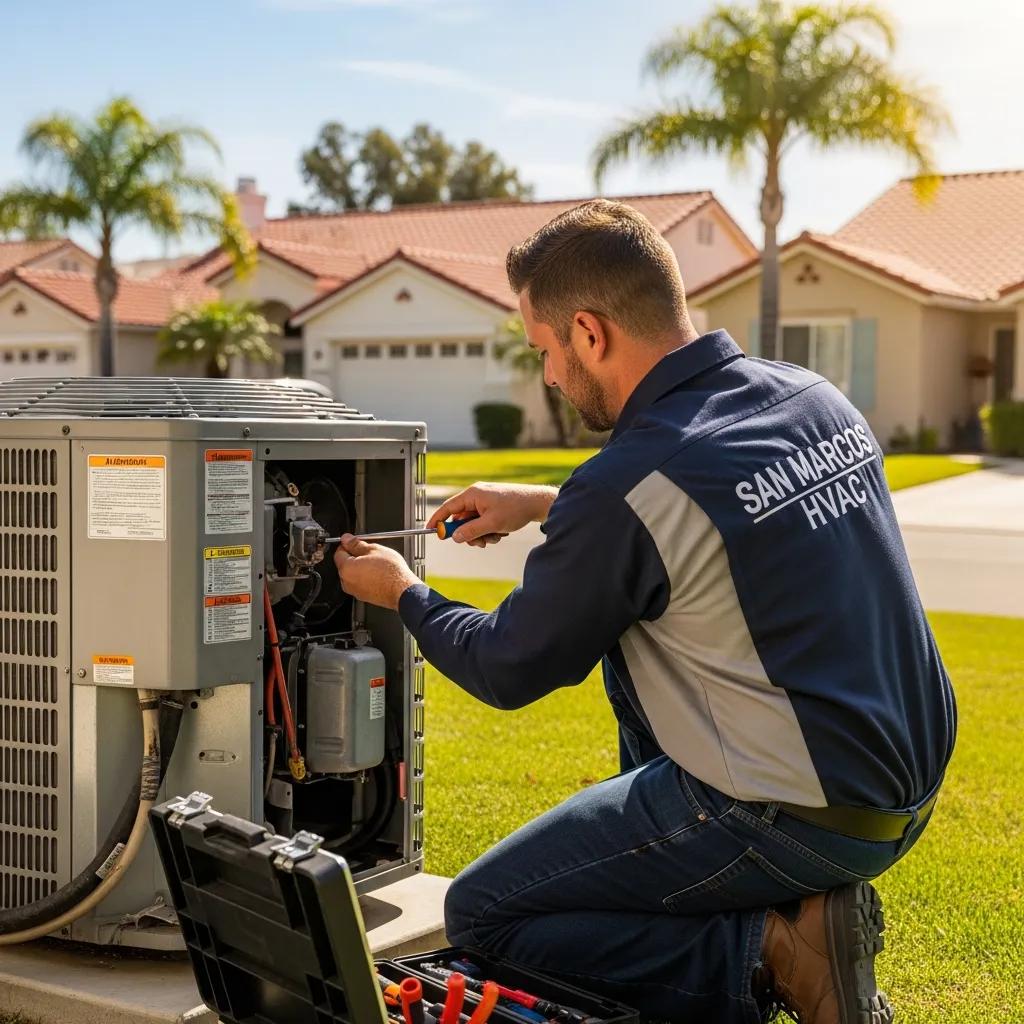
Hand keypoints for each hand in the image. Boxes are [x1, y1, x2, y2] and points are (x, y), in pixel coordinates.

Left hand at [334, 534, 419, 610]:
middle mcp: (347, 582)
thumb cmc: (391, 572)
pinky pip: (359, 583)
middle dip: (354, 556)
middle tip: (368, 551)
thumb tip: (347, 539)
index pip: (338, 552)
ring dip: (360, 567)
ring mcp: (355, 591)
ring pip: (352, 575)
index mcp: (346, 569)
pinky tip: (377, 573)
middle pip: (344, 564)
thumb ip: (357, 544)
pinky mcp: (363, 597)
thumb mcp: (374, 549)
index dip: (347, 544)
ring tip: (375, 563)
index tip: (354, 542)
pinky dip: (365, 577)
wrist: (402, 590)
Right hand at [428, 482, 557, 547]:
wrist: (537, 503)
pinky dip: (489, 531)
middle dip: (469, 534)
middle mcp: (476, 496)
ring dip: (482, 534)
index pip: (448, 507)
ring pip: (473, 524)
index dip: (438, 519)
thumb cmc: (515, 509)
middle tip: (479, 543)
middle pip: (461, 519)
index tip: (430, 530)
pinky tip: (501, 531)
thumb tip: (455, 537)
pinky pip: (483, 523)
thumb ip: (471, 531)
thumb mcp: (491, 523)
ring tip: (496, 536)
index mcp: (473, 494)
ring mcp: (485, 502)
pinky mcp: (492, 508)